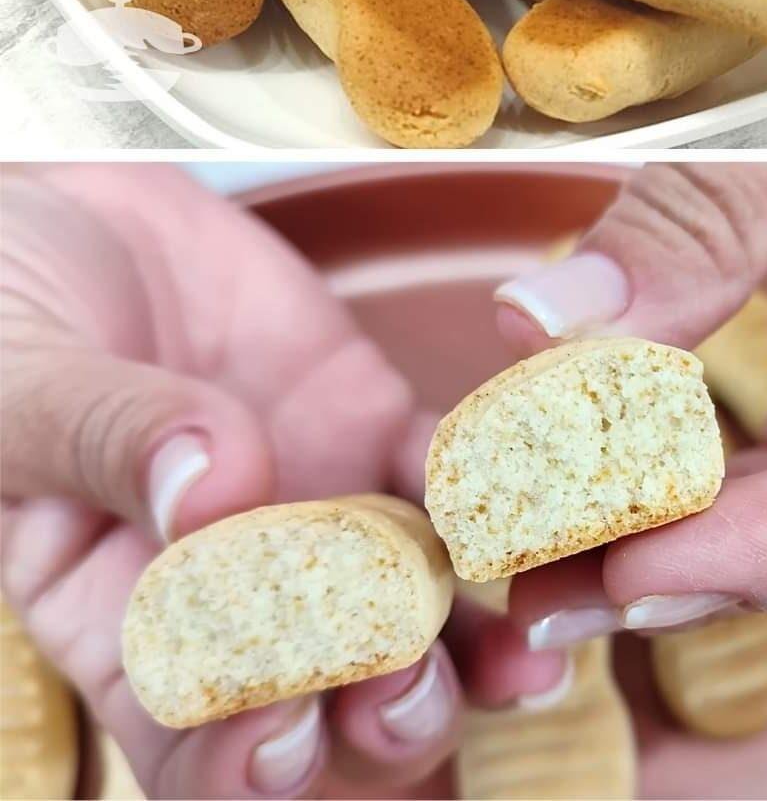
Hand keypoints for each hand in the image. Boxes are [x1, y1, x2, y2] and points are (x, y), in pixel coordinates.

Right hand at [1, 165, 464, 799]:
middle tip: (410, 691)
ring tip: (520, 647)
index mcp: (119, 610)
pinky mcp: (368, 418)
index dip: (234, 759)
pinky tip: (527, 495)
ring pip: (410, 600)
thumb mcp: (22, 376)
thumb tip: (210, 494)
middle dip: (377, 714)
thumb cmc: (7, 304)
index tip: (282, 733)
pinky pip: (444, 467)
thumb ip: (105, 436)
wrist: (77, 209)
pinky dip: (490, 487)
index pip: (183, 728)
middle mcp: (237, 580)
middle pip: (323, 689)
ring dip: (469, 634)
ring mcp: (316, 502)